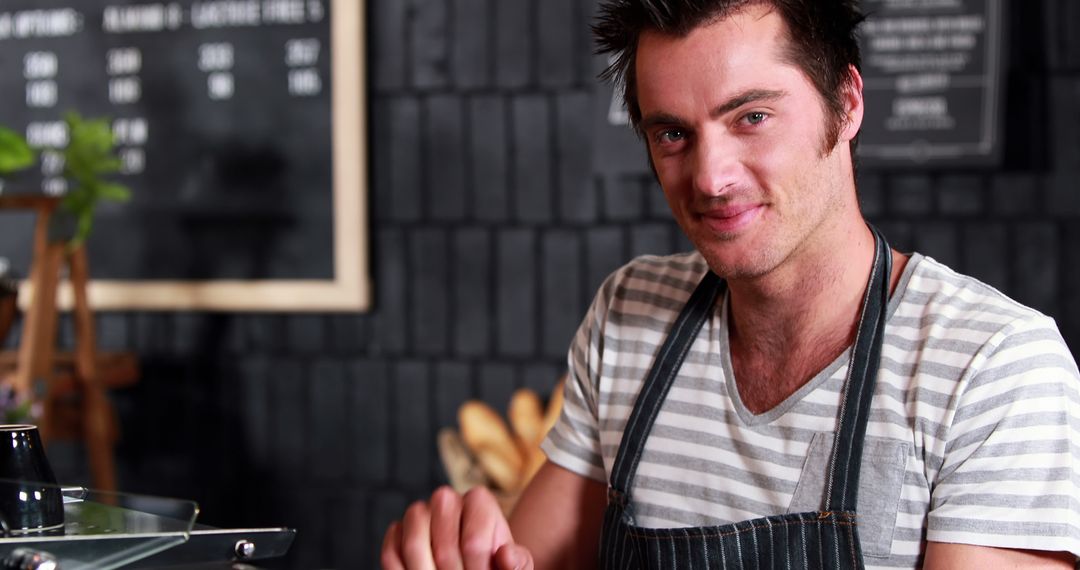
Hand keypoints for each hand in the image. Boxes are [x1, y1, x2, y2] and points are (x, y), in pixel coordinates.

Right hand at [381, 485, 534, 569]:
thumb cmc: (496, 564)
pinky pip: (391, 553)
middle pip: (443, 544)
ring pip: (414, 543)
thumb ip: (517, 562)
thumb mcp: (515, 565)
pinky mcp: (397, 531)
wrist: (474, 562)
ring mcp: (418, 513)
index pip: (474, 542)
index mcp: (479, 501)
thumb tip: (505, 555)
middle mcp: (446, 498)